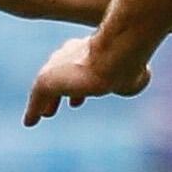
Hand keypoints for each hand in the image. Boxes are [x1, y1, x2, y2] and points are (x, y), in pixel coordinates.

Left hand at [24, 34, 150, 126]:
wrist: (114, 58)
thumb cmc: (128, 64)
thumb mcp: (137, 74)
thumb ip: (135, 76)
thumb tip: (141, 76)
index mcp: (92, 49)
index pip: (84, 61)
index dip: (86, 76)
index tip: (89, 88)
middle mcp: (72, 53)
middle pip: (65, 70)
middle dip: (66, 86)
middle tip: (70, 101)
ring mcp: (58, 68)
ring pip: (49, 86)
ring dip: (49, 100)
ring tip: (48, 113)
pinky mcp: (45, 82)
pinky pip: (37, 99)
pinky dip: (33, 110)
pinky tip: (30, 122)